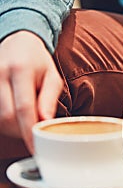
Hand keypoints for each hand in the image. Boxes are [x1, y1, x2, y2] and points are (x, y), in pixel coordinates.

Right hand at [0, 31, 62, 152]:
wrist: (17, 41)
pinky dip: (5, 122)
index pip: (23, 108)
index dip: (29, 131)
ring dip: (13, 128)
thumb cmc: (37, 61)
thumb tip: (45, 122)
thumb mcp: (52, 76)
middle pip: (6, 117)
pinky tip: (15, 117)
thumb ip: (49, 99)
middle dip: (21, 132)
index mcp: (20, 70)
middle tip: (35, 134)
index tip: (36, 147)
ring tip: (26, 122)